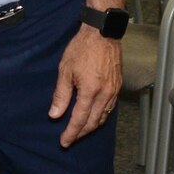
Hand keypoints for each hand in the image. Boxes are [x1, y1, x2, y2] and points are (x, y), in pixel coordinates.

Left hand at [50, 26, 122, 146]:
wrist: (103, 32)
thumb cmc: (83, 48)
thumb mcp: (66, 70)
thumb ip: (61, 94)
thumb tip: (55, 114)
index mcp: (90, 91)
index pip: (79, 120)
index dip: (71, 133)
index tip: (64, 142)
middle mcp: (105, 94)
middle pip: (93, 123)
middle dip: (81, 134)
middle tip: (70, 139)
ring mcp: (114, 91)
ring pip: (103, 117)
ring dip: (91, 127)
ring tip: (81, 131)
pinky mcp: (118, 86)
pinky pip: (110, 108)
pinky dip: (101, 116)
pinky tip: (94, 116)